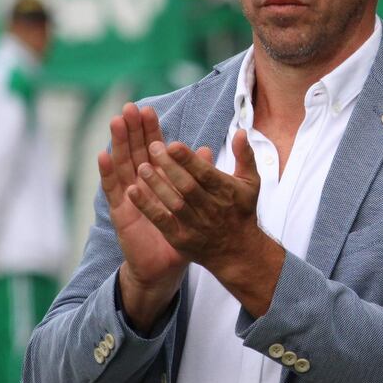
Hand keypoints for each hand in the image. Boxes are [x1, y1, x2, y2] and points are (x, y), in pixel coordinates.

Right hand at [100, 103, 187, 330]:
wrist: (165, 266)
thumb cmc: (181, 233)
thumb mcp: (194, 203)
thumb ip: (199, 175)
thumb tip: (206, 149)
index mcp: (159, 179)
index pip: (153, 149)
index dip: (150, 130)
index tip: (147, 110)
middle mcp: (141, 184)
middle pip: (134, 151)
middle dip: (132, 130)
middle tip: (129, 107)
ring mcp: (128, 196)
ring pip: (122, 164)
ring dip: (118, 143)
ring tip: (116, 122)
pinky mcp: (121, 212)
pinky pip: (112, 190)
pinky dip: (107, 173)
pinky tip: (102, 156)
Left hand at [129, 129, 283, 315]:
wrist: (237, 251)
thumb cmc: (241, 210)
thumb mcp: (250, 182)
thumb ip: (244, 156)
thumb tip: (240, 131)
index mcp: (226, 191)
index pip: (205, 173)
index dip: (188, 159)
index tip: (172, 144)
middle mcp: (211, 208)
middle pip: (188, 186)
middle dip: (169, 167)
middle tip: (153, 147)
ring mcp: (195, 225)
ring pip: (174, 203)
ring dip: (156, 185)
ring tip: (141, 167)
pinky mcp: (181, 239)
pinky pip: (162, 221)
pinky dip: (147, 207)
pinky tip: (131, 192)